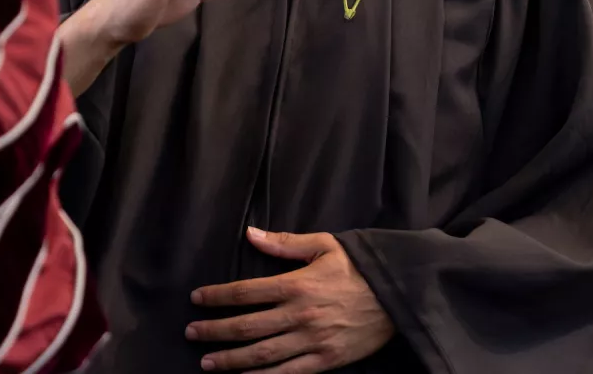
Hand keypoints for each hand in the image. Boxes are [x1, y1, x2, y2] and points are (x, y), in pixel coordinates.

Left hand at [186, 228, 393, 371]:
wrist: (400, 294)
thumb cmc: (358, 267)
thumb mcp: (323, 245)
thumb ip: (284, 244)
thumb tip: (250, 233)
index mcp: (296, 284)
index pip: (245, 291)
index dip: (217, 296)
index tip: (196, 299)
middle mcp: (300, 315)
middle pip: (247, 326)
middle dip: (215, 330)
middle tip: (191, 332)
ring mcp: (312, 341)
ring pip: (263, 354)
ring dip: (232, 359)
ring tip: (207, 362)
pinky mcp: (326, 361)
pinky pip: (289, 373)